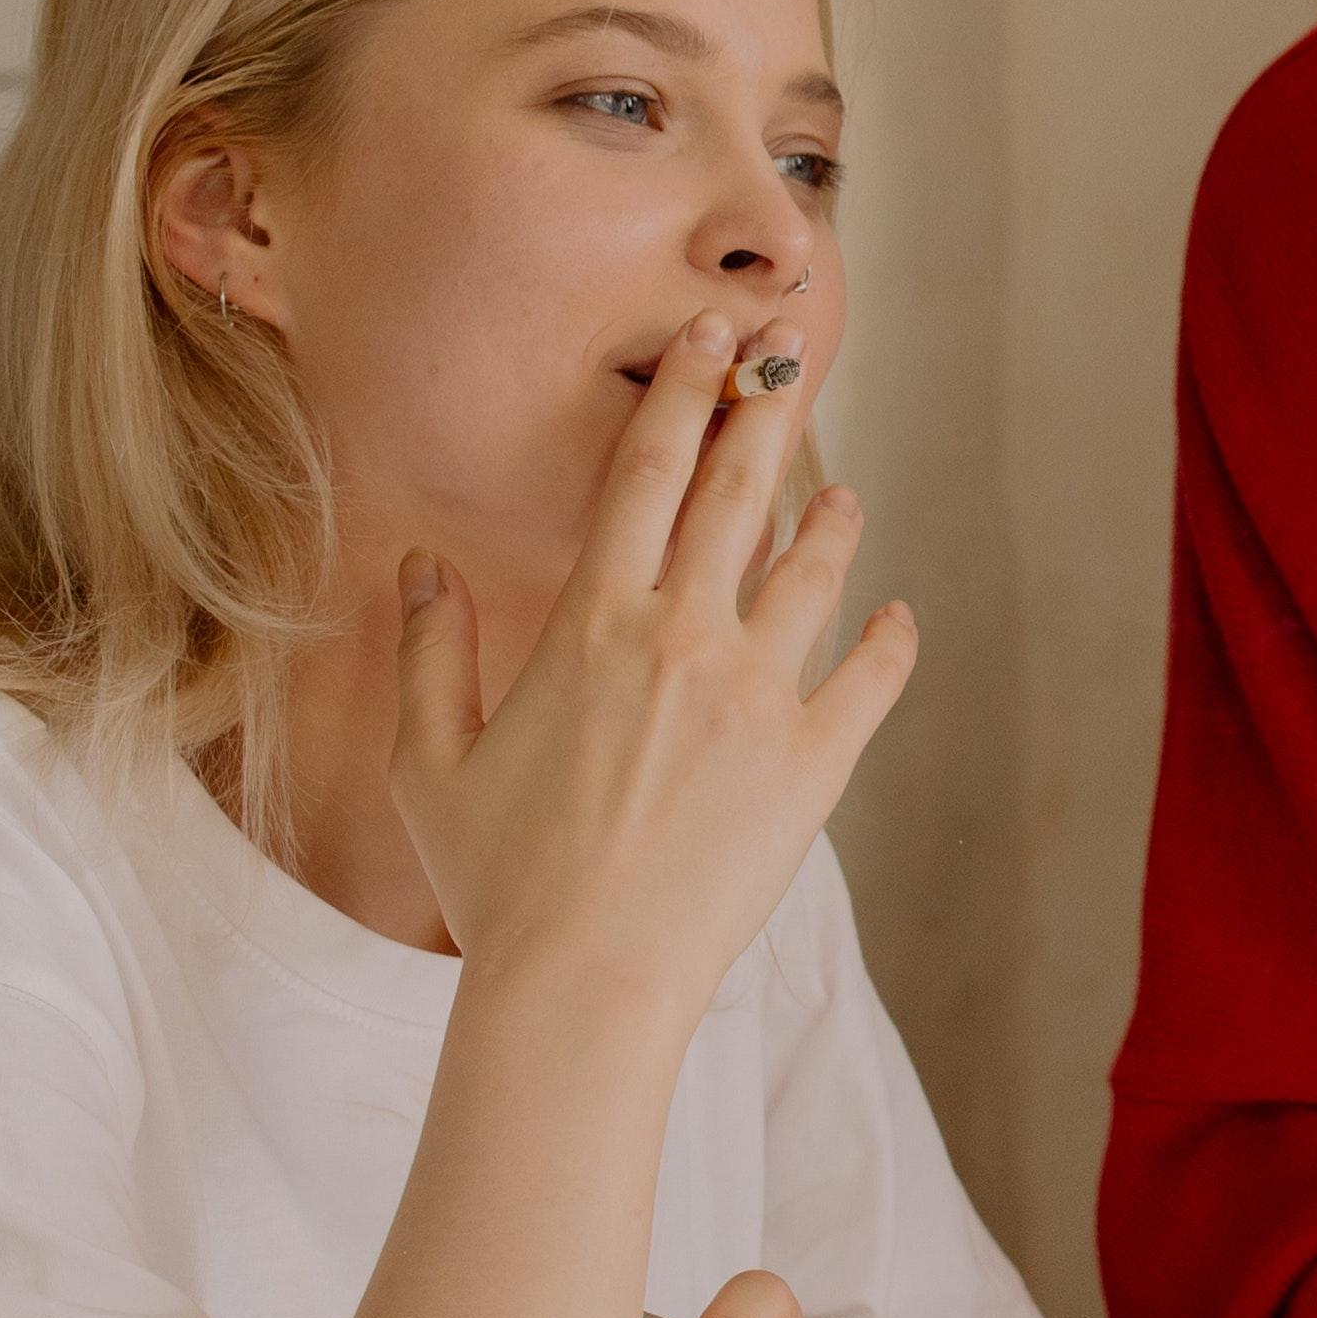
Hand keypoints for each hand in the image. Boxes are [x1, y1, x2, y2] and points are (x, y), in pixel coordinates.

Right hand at [392, 313, 914, 1022]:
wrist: (581, 978)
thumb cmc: (495, 879)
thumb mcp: (429, 761)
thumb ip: (431, 651)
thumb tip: (418, 564)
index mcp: (592, 624)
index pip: (643, 474)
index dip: (680, 394)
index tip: (708, 339)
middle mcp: (682, 640)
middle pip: (735, 495)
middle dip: (762, 411)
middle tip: (786, 354)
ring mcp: (757, 698)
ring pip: (811, 575)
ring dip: (829, 523)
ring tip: (841, 493)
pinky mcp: (813, 764)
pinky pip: (870, 681)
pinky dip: (889, 643)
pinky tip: (898, 620)